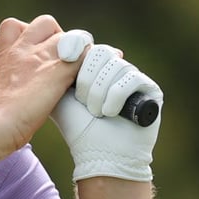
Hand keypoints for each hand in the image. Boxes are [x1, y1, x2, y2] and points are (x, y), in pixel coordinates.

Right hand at [0, 16, 81, 151]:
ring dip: (78, 51)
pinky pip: (86, 54)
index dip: (27, 33)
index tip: (33, 50)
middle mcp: (23, 49)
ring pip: (71, 37)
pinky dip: (90, 64)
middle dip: (57, 37)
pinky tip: (86, 81)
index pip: (14, 25)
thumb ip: (12, 75)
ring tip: (77, 72)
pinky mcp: (60, 71)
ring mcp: (41, 58)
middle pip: (46, 23)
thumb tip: (22, 81)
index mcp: (5, 53)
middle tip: (61, 60)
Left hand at [50, 32, 162, 181]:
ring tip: (95, 112)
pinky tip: (109, 112)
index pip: (86, 45)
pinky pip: (132, 78)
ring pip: (115, 65)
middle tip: (82, 101)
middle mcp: (114, 68)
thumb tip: (48, 46)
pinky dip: (115, 96)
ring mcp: (134, 77)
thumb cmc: (76, 126)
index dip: (76, 51)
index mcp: (93, 67)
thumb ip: (53, 69)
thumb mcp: (57, 93)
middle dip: (87, 79)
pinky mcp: (150, 89)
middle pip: (100, 52)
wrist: (98, 153)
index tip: (65, 61)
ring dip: (99, 92)